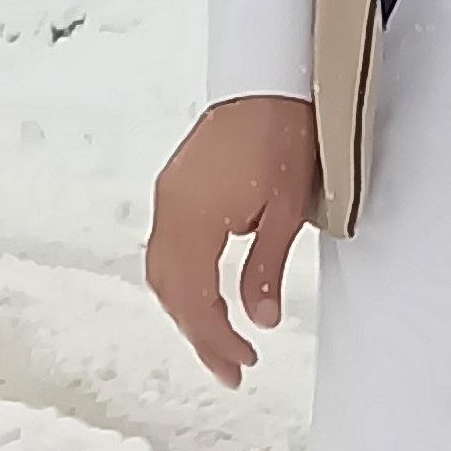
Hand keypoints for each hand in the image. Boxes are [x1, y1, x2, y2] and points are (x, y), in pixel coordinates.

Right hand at [144, 96, 319, 387]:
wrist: (270, 81)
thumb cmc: (283, 137)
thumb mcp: (287, 211)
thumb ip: (267, 269)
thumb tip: (259, 320)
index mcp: (195, 219)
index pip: (195, 300)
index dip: (215, 340)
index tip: (241, 365)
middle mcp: (171, 210)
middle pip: (171, 292)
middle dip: (200, 335)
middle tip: (232, 369)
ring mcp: (168, 196)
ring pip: (163, 272)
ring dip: (188, 311)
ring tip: (220, 340)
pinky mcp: (175, 186)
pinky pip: (166, 248)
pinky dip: (182, 282)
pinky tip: (207, 294)